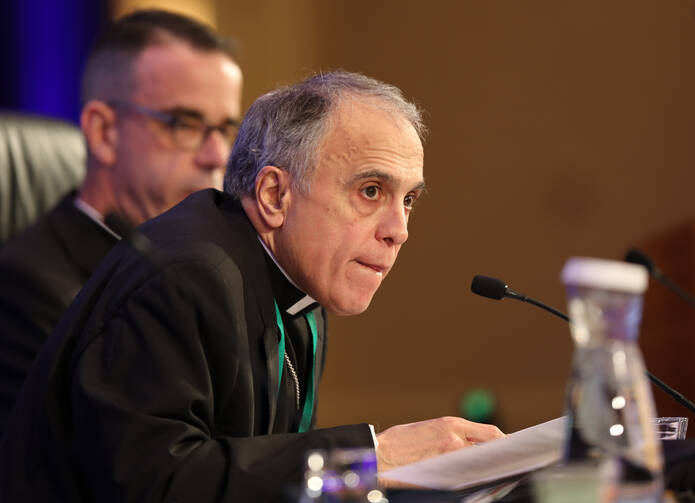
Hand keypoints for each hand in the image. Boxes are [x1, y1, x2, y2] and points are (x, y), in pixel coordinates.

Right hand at [375, 416, 504, 473]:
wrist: (378, 454)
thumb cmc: (399, 441)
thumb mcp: (428, 428)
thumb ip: (452, 433)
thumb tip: (472, 443)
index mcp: (451, 424)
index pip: (491, 433)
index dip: (504, 442)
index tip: (510, 449)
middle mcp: (455, 438)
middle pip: (489, 449)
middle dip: (497, 456)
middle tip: (505, 463)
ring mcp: (450, 456)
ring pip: (478, 463)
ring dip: (483, 467)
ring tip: (487, 471)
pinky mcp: (442, 473)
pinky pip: (463, 476)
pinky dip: (469, 476)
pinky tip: (469, 478)